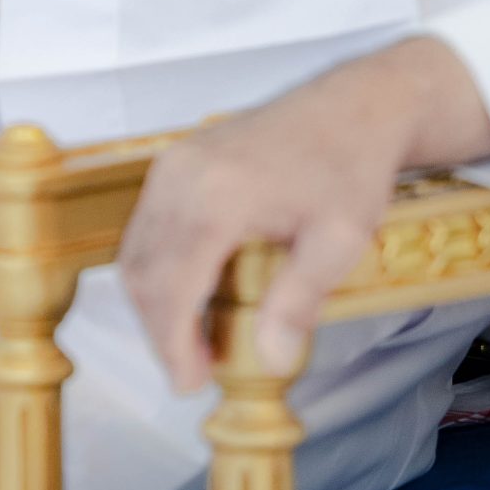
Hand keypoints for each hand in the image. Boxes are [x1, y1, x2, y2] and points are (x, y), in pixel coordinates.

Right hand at [120, 38, 489, 391]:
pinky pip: (146, 227)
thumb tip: (273, 360)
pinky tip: (191, 294)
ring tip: (194, 339)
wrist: (353, 106)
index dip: (173, 344)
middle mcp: (180, 177)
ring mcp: (172, 164)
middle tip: (195, 369)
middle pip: (142, 274)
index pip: (171, 288)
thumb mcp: (339, 241)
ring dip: (155, 303)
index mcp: (215, 197)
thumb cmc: (350, 166)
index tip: (191, 383)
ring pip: (136, 252)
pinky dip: (158, 269)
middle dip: (160, 331)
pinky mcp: (175, 160)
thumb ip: (298, 301)